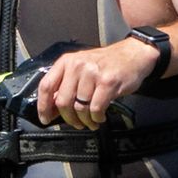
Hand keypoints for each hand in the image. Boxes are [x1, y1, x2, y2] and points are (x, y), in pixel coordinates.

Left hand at [27, 35, 156, 122]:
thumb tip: (53, 108)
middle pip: (62, 101)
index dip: (43, 106)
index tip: (45, 119)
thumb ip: (66, 84)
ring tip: (90, 122)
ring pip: (79, 107)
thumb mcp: (81, 67)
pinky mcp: (108, 83)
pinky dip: (96, 118)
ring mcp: (92, 74)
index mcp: (66, 62)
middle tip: (75, 124)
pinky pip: (95, 109)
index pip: (46, 86)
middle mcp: (77, 66)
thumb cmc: (106, 64)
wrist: (134, 54)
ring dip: (84, 120)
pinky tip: (99, 118)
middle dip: (68, 118)